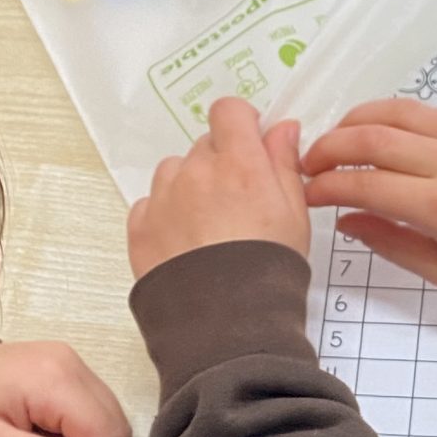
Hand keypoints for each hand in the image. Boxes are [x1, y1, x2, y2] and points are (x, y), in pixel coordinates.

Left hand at [129, 98, 311, 279]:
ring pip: (174, 171)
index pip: (229, 111)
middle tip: (238, 202)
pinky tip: (186, 243)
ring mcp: (164, 198)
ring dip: (190, 186)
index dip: (241, 123)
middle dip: (221, 163)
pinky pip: (151, 204)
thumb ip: (284, 164)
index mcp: (240, 164)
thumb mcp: (294, 214)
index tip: (251, 144)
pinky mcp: (141, 226)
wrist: (226, 324)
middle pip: (204, 145)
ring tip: (209, 227)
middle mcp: (196, 172)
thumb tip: (281, 129)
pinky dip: (165, 214)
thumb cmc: (268, 271)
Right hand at [302, 101, 436, 289]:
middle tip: (306, 165)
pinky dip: (383, 114)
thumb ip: (391, 245)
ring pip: (391, 113)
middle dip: (327, 149)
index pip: (366, 186)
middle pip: (370, 140)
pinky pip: (417, 108)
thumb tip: (346, 221)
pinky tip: (368, 130)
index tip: (306, 194)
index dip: (326, 187)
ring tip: (331, 143)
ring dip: (350, 123)